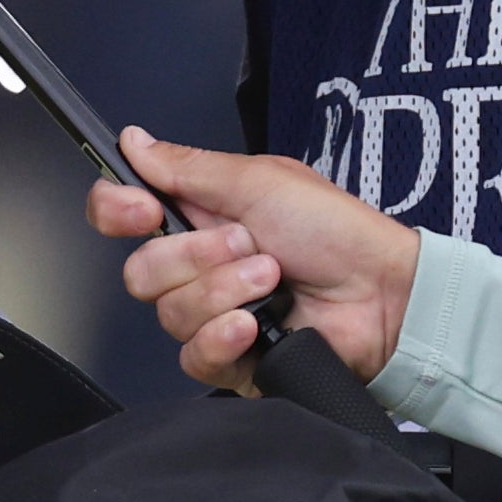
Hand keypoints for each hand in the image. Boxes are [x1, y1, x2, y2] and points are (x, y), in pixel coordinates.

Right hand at [80, 129, 420, 393]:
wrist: (384, 295)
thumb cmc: (337, 231)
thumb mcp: (261, 182)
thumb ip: (188, 168)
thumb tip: (134, 141)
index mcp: (200, 215)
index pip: (122, 214)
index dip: (117, 212)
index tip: (141, 210)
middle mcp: (198, 266)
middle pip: (140, 271)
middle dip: (196, 256)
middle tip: (249, 243)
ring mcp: (213, 314)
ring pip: (169, 314)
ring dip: (225, 292)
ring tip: (273, 280)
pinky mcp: (230, 359)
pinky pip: (194, 356)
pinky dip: (224, 337)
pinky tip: (256, 326)